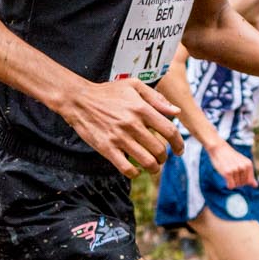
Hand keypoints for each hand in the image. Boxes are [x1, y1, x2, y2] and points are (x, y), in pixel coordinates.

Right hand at [59, 77, 181, 176]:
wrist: (79, 100)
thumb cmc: (108, 92)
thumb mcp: (134, 86)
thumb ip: (157, 98)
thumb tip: (176, 112)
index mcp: (142, 109)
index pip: (169, 131)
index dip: (179, 144)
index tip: (179, 150)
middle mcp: (132, 124)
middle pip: (159, 149)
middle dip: (164, 157)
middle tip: (162, 158)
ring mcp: (119, 138)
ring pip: (146, 162)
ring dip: (153, 168)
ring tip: (152, 166)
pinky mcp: (107, 148)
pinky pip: (126, 168)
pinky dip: (135, 173)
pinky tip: (135, 170)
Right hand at [206, 142, 255, 188]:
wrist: (219, 148)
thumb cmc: (231, 157)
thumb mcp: (242, 164)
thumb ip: (249, 175)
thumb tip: (256, 186)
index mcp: (249, 164)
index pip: (249, 181)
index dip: (243, 180)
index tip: (238, 173)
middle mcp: (243, 167)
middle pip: (242, 184)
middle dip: (237, 181)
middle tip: (231, 171)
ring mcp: (236, 169)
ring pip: (236, 185)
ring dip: (231, 181)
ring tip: (228, 171)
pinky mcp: (227, 172)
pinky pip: (231, 186)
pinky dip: (228, 185)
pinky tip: (226, 177)